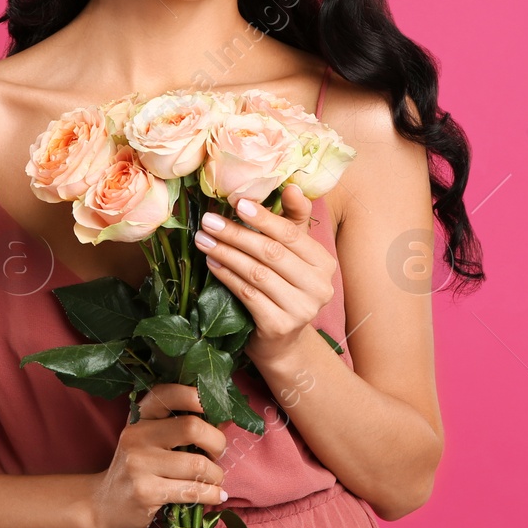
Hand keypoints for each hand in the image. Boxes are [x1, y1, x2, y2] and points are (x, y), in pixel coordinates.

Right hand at [86, 383, 229, 527]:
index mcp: (141, 416)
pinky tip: (217, 495)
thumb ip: (184, 427)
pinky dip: (212, 494)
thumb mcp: (154, 441)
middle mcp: (137, 435)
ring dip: (216, 475)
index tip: (215, 408)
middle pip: (191, 427)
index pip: (169, 393)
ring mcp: (138, 464)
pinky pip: (191, 491)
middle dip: (217, 442)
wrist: (104, 507)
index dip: (197, 396)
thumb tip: (226, 418)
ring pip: (196, 464)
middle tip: (218, 454)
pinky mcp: (144, 492)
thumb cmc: (140, 470)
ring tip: (216, 479)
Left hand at [198, 184, 336, 367]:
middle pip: (271, 253)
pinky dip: (227, 277)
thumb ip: (293, 220)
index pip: (291, 234)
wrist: (282, 341)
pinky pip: (247, 295)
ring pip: (257, 273)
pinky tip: (212, 264)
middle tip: (209, 221)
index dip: (263, 217)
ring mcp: (301, 309)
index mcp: (324, 263)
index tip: (236, 202)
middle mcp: (319, 287)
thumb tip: (292, 186)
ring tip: (203, 240)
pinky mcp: (280, 326)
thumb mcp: (292, 253)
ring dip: (226, 253)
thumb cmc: (284, 287)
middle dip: (236, 234)